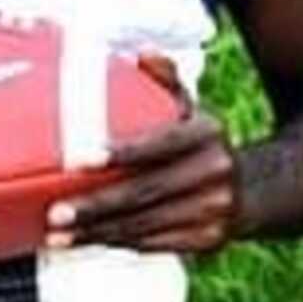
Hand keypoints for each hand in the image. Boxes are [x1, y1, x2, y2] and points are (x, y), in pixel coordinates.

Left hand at [44, 53, 238, 255]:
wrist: (246, 191)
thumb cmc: (197, 142)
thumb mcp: (188, 107)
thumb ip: (165, 81)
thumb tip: (143, 57)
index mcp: (207, 133)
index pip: (160, 143)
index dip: (122, 153)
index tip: (82, 160)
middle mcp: (215, 173)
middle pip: (146, 192)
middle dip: (96, 206)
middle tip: (56, 213)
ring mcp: (214, 211)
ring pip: (145, 225)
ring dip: (97, 234)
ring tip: (59, 236)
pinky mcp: (207, 241)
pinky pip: (153, 244)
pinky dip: (116, 243)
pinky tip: (87, 241)